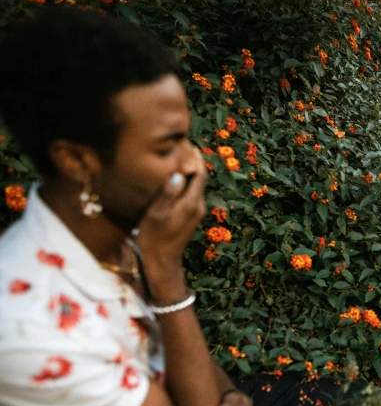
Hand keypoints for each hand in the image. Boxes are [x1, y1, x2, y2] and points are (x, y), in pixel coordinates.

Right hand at [136, 146, 206, 300]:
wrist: (162, 261)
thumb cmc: (155, 237)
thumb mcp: (157, 213)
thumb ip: (168, 193)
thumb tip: (178, 173)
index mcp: (192, 202)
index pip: (200, 173)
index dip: (195, 157)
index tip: (187, 143)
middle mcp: (199, 205)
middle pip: (200, 178)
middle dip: (193, 162)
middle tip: (181, 146)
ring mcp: (197, 212)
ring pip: (196, 186)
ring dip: (189, 172)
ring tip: (176, 158)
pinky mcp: (191, 216)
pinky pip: (192, 193)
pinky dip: (186, 182)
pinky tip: (174, 178)